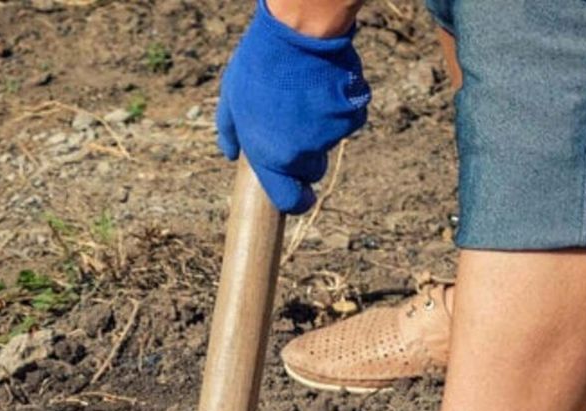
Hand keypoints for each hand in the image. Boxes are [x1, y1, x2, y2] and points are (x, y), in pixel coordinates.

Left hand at [216, 0, 370, 213]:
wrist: (296, 34)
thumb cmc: (258, 68)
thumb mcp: (231, 102)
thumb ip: (231, 134)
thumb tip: (231, 155)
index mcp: (271, 159)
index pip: (289, 200)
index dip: (296, 201)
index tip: (300, 197)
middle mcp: (302, 154)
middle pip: (312, 170)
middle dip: (307, 155)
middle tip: (295, 124)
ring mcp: (330, 135)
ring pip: (330, 140)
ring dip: (322, 124)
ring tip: (306, 91)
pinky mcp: (353, 114)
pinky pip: (349, 117)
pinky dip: (342, 106)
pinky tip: (327, 83)